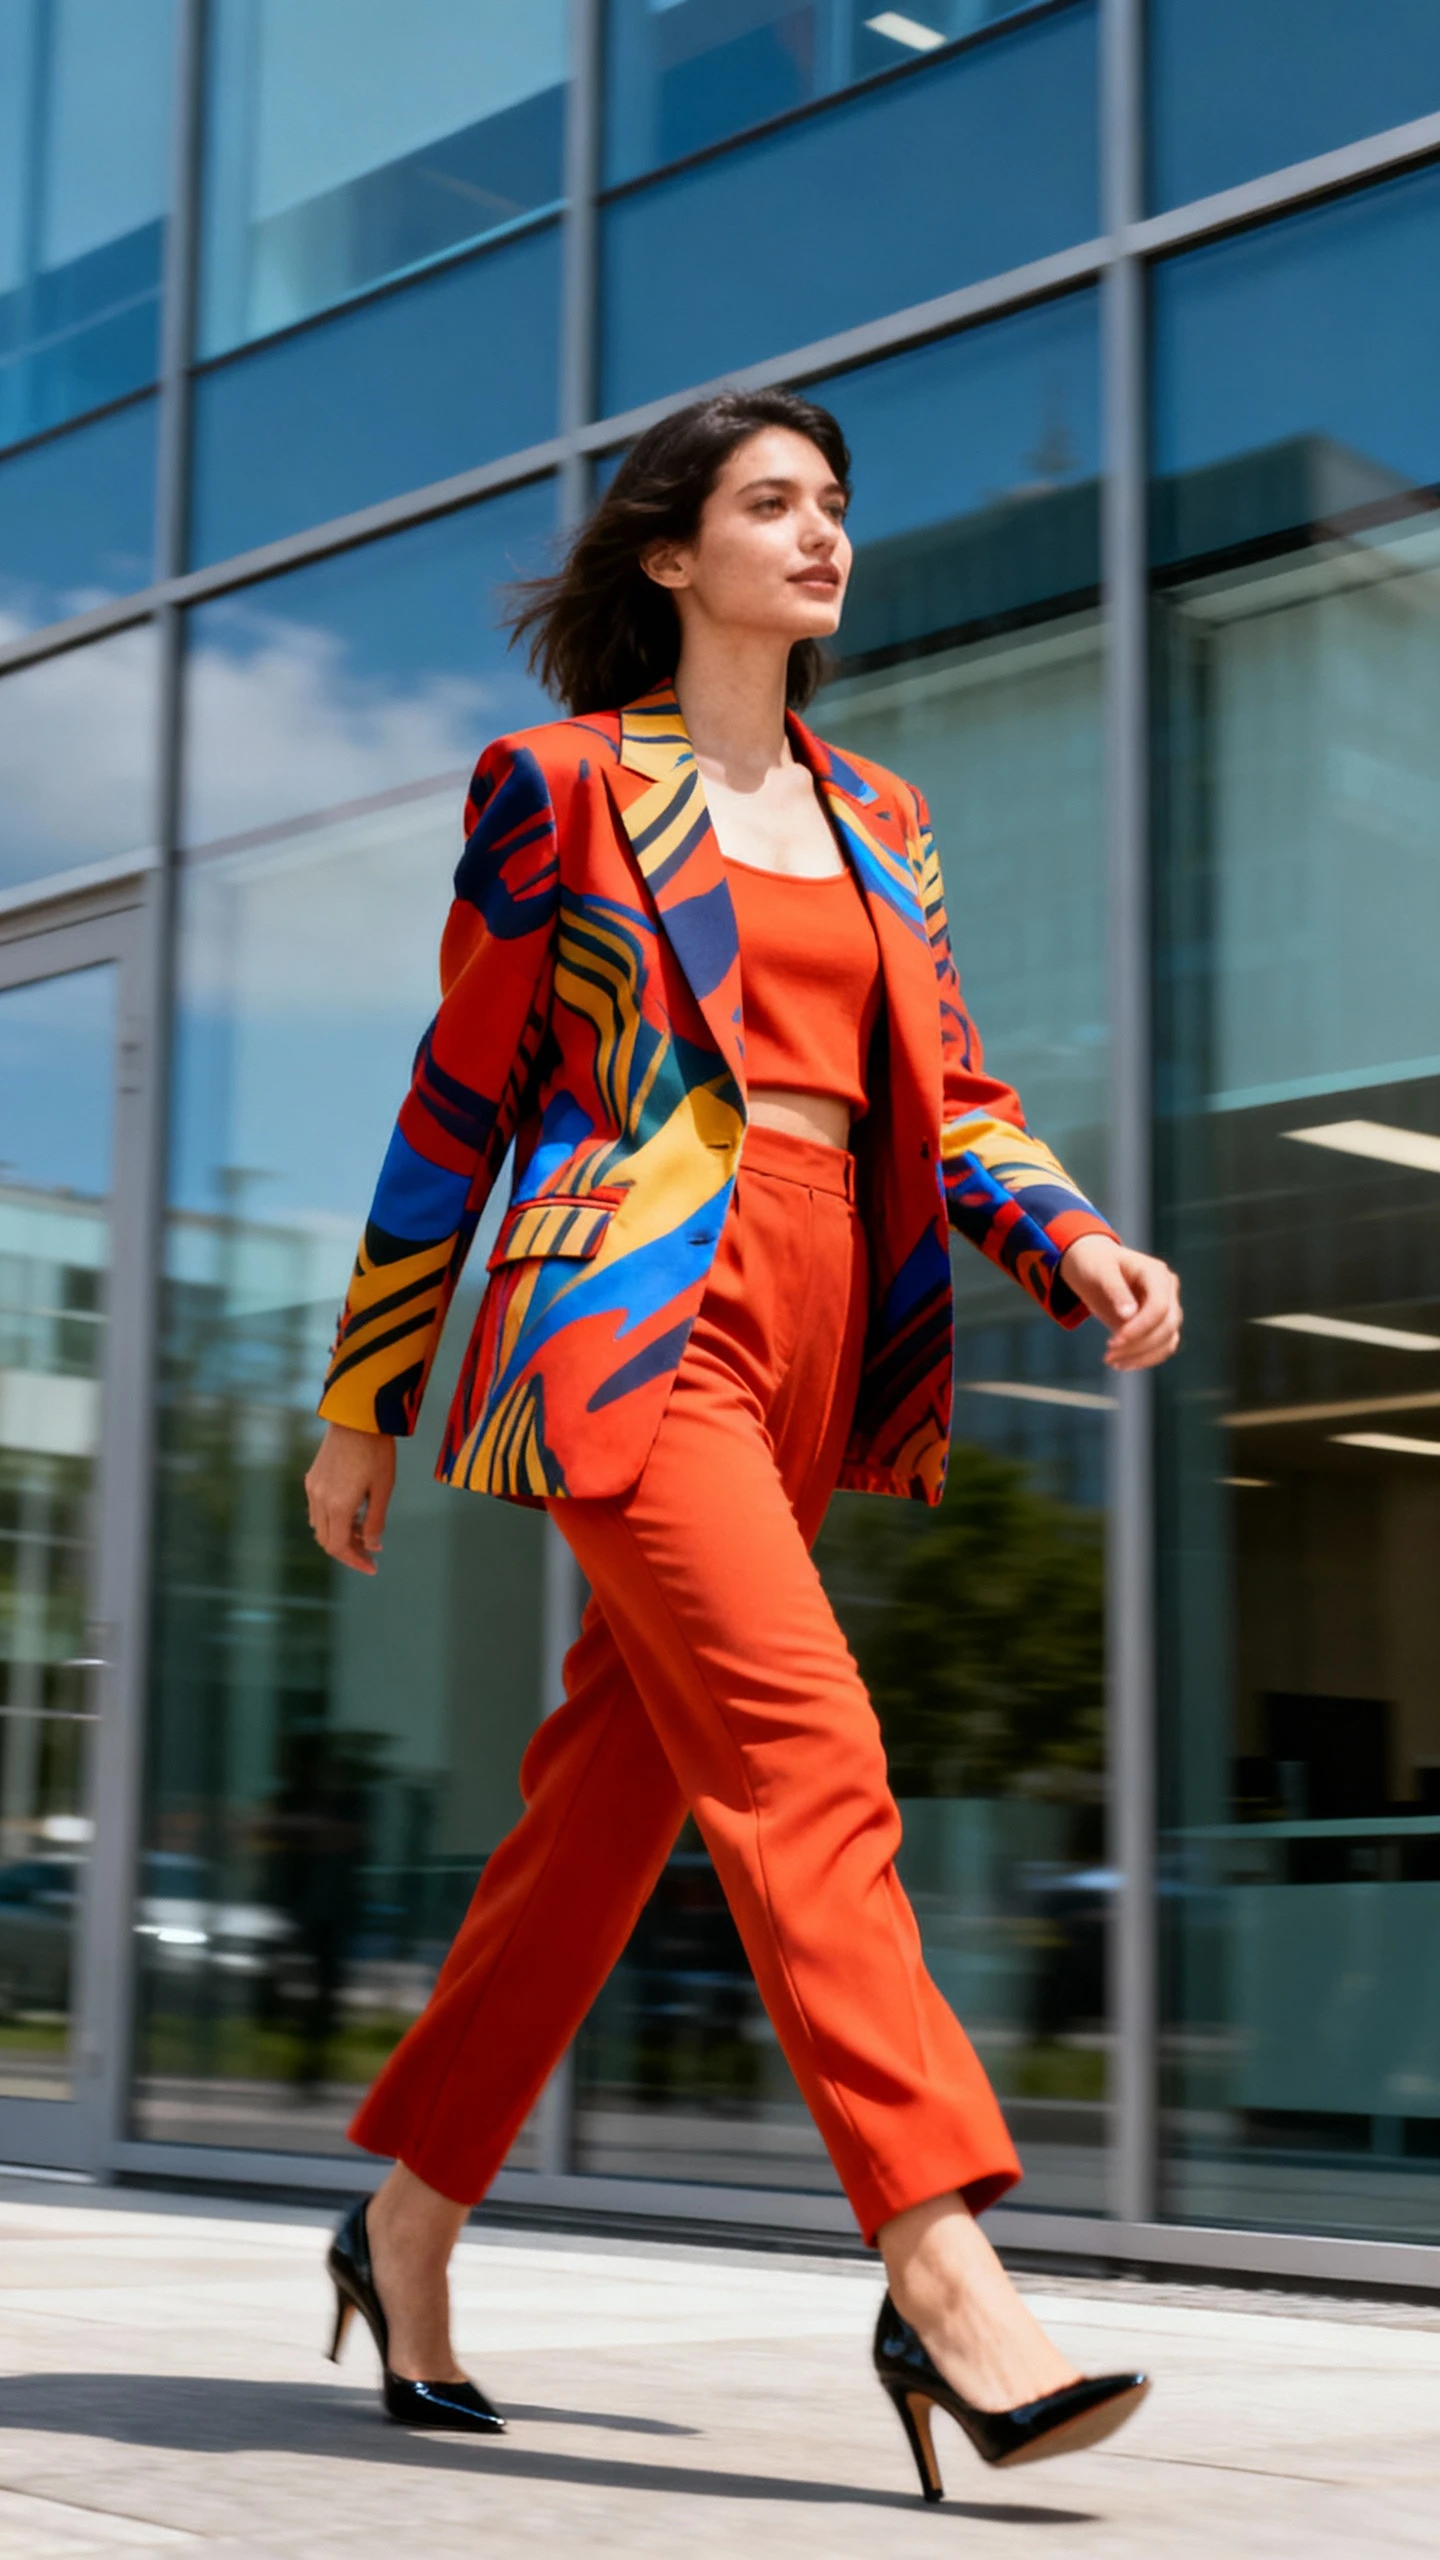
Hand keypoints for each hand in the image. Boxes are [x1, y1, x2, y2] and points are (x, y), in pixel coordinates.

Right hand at [304, 1422, 395, 1574]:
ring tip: (364, 1528)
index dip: (355, 1560)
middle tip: (370, 1549)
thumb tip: (372, 1546)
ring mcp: (312, 1488)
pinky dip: (333, 1519)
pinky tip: (352, 1510)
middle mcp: (319, 1500)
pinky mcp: (312, 1477)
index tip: (372, 1566)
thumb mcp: (383, 1488)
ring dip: (340, 1534)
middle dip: (348, 1550)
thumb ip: (376, 1521)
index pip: (339, 1547)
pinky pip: (317, 1509)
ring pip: (320, 1526)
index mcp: (338, 1506)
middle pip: (327, 1540)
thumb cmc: (375, 1451)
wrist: (356, 1417)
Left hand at [1058, 1234, 1181, 1371]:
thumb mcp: (1100, 1270)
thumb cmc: (1095, 1263)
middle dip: (1139, 1345)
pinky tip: (1121, 1363)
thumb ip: (1115, 1289)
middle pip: (1167, 1326)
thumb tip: (1129, 1315)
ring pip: (1168, 1340)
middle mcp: (1168, 1291)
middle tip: (1108, 1354)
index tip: (1114, 1341)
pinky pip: (1162, 1347)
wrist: (1093, 1265)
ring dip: (1142, 1356)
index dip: (1141, 1327)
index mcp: (1156, 1273)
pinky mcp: (1159, 1324)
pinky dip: (1144, 1359)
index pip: (1160, 1306)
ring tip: (1111, 1361)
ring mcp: (1167, 1308)